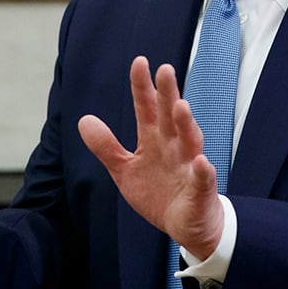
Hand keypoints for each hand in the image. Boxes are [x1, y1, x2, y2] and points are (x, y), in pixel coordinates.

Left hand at [78, 56, 224, 259]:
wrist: (186, 225)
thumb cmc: (160, 193)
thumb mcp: (125, 170)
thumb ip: (106, 146)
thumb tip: (84, 120)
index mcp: (155, 140)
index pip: (148, 108)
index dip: (143, 87)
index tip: (139, 62)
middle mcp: (174, 147)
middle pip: (170, 116)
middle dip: (168, 94)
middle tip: (165, 70)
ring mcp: (189, 167)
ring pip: (190, 141)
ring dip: (186, 124)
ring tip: (181, 107)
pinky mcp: (200, 190)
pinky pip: (203, 179)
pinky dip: (203, 171)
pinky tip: (201, 162)